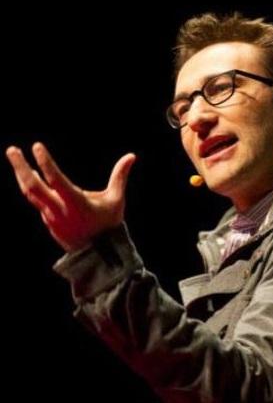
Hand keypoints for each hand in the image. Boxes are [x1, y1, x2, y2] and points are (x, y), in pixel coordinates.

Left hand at [5, 142, 136, 250]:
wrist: (98, 255)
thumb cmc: (108, 224)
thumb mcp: (116, 200)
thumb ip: (120, 176)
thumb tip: (132, 156)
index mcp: (75, 203)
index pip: (56, 179)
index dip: (46, 162)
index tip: (36, 146)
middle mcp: (59, 210)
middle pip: (33, 187)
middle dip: (20, 166)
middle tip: (12, 149)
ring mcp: (51, 217)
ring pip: (31, 194)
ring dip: (22, 175)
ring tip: (16, 159)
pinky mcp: (49, 222)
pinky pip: (38, 202)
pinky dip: (32, 188)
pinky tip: (30, 177)